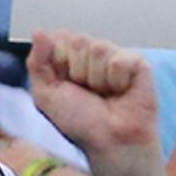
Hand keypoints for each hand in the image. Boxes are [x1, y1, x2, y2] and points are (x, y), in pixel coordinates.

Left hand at [22, 31, 157, 161]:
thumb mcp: (45, 95)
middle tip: (88, 93)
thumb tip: (39, 32)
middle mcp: (94, 54)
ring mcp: (116, 57)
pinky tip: (122, 92)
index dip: (59, 62)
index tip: (66, 85)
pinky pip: (119, 60)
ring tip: (106, 95)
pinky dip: (117, 81)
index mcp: (71, 58)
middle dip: (77, 71)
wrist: (109, 143)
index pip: (59, 37)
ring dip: (97, 79)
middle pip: (78, 40)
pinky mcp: (138, 64)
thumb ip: (37, 62)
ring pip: (98, 49)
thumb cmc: (80, 123)